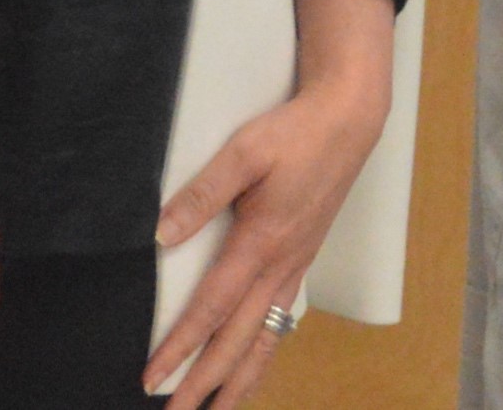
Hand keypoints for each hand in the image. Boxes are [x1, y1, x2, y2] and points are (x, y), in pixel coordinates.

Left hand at [143, 0, 399, 408]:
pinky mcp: (303, 259)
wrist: (349, 119)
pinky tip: (254, 363)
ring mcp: (296, 266)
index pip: (212, 308)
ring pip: (267, 338)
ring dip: (241, 379)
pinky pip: (282, 320)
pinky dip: (265, 351)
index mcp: (261, 243)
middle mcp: (280, 265)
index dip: (179, 347)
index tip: (152, 378)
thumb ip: (202, 194)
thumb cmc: (297, 132)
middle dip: (206, 383)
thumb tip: (162, 234)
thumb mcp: (245, 151)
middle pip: (239, 340)